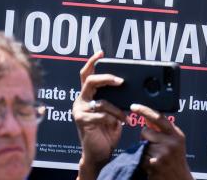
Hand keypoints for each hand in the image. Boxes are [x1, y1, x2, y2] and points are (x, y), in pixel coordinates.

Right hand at [73, 51, 125, 178]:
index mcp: (87, 96)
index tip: (101, 52)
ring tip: (124, 117)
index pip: (86, 74)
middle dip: (107, 78)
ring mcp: (79, 110)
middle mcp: (80, 100)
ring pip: (101, 101)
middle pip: (90, 80)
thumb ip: (114, 101)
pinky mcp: (82, 120)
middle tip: (121, 81)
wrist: (99, 154)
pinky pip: (101, 114)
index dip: (92, 62)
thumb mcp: (113, 113)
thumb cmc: (106, 133)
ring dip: (116, 109)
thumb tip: (127, 89)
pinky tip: (116, 125)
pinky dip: (112, 119)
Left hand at [133, 104, 192, 179]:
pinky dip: (143, 159)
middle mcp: (171, 143)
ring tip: (155, 156)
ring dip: (144, 150)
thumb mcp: (175, 141)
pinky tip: (152, 163)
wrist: (179, 179)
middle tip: (155, 147)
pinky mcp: (154, 164)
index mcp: (176, 134)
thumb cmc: (176, 159)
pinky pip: (140, 155)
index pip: (159, 118)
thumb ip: (163, 129)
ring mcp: (163, 153)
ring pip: (141, 144)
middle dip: (146, 138)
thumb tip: (147, 116)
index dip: (145, 110)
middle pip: (145, 132)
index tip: (134, 106)